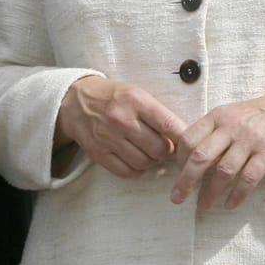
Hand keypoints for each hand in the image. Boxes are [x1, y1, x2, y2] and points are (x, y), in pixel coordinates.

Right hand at [56, 76, 182, 178]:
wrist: (75, 101)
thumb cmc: (113, 97)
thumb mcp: (137, 93)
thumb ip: (158, 113)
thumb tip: (183, 135)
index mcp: (136, 100)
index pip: (169, 125)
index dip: (184, 138)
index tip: (189, 143)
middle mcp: (121, 119)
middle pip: (159, 148)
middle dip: (167, 151)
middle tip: (166, 147)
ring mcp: (108, 137)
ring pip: (144, 162)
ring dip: (152, 162)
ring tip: (150, 152)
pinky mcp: (98, 152)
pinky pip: (126, 171)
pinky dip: (136, 170)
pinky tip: (137, 160)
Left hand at [168, 82, 264, 210]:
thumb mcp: (235, 113)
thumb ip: (215, 130)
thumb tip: (192, 155)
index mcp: (220, 115)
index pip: (189, 138)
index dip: (180, 159)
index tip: (179, 173)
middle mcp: (232, 126)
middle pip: (200, 156)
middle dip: (186, 181)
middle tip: (177, 198)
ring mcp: (251, 139)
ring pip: (223, 171)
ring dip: (210, 193)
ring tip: (203, 206)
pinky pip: (248, 178)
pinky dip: (237, 195)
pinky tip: (230, 205)